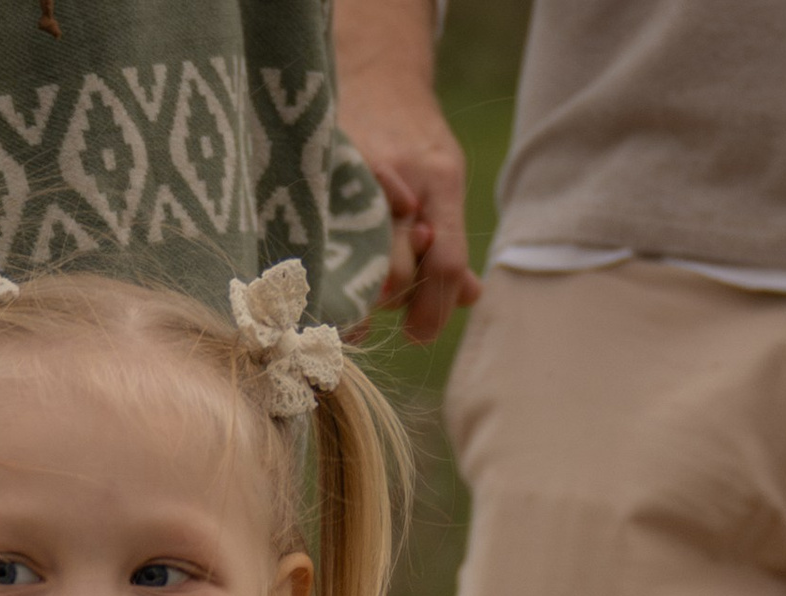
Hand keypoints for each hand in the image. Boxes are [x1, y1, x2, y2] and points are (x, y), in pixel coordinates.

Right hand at [334, 0, 480, 342]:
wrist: (372, 72)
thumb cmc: (415, 139)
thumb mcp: (446, 182)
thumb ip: (452, 243)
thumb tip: (469, 297)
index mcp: (439, 183)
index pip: (445, 267)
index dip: (434, 311)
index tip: (418, 333)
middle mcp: (397, 181)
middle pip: (398, 276)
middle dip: (395, 301)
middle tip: (386, 296)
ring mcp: (350, 179)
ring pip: (356, 269)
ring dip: (359, 290)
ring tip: (358, 276)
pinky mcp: (316, 179)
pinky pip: (319, 246)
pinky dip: (325, 268)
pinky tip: (325, 269)